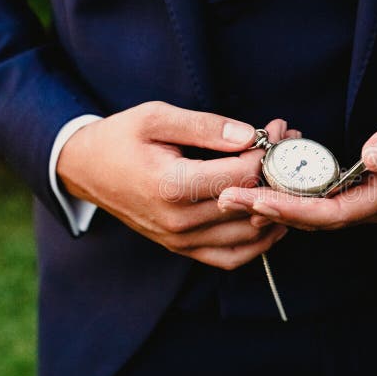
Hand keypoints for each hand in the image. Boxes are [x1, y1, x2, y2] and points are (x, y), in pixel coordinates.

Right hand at [56, 101, 297, 268]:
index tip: (277, 131)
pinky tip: (270, 218)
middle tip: (291, 148)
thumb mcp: (157, 117)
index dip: (266, 152)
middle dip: (276, 174)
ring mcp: (180, 240)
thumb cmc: (121, 138)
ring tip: (286, 178)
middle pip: (249, 204)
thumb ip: (205, 126)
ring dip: (274, 207)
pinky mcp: (182, 249)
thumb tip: (249, 136)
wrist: (85, 170)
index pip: (240, 176)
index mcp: (171, 185)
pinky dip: (257, 243)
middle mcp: (178, 221)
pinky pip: (231, 257)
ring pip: (247, 235)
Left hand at [217, 92, 376, 230]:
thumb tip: (371, 157)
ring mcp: (367, 199)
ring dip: (275, 206)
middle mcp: (374, 205)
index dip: (293, 209)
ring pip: (314, 213)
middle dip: (270, 211)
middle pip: (315, 218)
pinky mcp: (360, 189)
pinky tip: (266, 188)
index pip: (333, 212)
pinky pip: (320, 201)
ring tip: (234, 195)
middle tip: (227, 198)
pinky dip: (291, 197)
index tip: (257, 200)